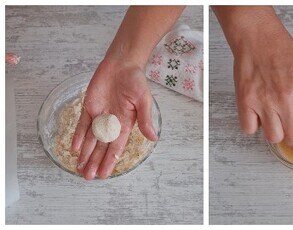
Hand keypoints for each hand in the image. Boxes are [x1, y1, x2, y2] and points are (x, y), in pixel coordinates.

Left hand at [70, 6, 182, 179]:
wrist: (122, 65)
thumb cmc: (136, 81)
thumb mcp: (144, 101)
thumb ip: (145, 119)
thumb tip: (153, 137)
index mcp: (126, 124)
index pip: (116, 147)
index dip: (110, 161)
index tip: (105, 174)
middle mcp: (112, 123)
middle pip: (101, 147)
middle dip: (95, 162)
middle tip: (88, 176)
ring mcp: (99, 116)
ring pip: (90, 139)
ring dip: (85, 154)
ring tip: (80, 168)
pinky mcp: (89, 108)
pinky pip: (82, 125)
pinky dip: (77, 136)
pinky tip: (74, 148)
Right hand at [214, 6, 292, 157]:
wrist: (258, 38)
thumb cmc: (283, 52)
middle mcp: (287, 99)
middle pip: (292, 138)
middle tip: (290, 130)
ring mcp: (265, 102)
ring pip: (273, 138)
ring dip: (274, 132)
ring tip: (273, 117)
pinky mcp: (245, 102)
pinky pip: (250, 129)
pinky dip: (253, 125)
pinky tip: (257, 113)